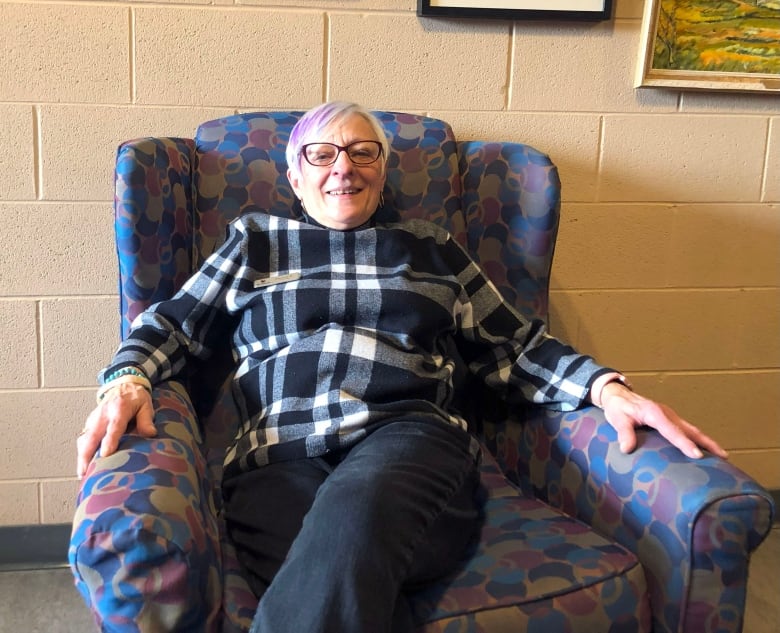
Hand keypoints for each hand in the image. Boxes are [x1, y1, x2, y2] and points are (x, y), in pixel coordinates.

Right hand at [76, 382, 155, 477]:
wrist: (123, 384)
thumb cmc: (135, 397)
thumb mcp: (146, 405)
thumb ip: (146, 420)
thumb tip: (150, 434)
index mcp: (119, 409)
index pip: (113, 427)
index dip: (109, 441)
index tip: (105, 454)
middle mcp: (103, 415)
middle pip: (92, 436)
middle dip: (87, 454)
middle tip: (86, 471)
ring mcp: (94, 418)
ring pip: (85, 438)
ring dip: (82, 455)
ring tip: (83, 473)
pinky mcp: (90, 422)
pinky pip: (83, 438)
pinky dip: (82, 451)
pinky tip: (83, 464)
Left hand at [600, 382, 727, 459]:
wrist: (618, 395)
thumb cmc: (618, 407)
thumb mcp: (617, 419)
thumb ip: (624, 432)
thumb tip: (627, 448)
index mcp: (655, 413)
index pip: (672, 430)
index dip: (684, 443)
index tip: (697, 455)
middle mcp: (667, 414)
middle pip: (690, 430)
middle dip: (707, 443)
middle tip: (723, 457)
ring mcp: (670, 416)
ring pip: (692, 430)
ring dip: (707, 441)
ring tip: (722, 456)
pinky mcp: (670, 419)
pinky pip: (687, 430)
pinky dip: (698, 439)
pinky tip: (705, 449)